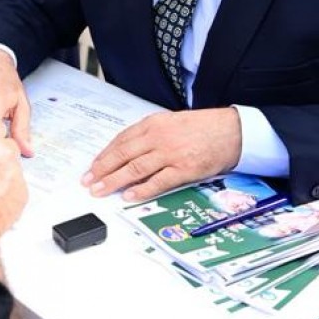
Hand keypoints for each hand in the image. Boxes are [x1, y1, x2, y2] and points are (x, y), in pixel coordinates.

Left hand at [82, 107, 241, 201]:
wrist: (230, 131)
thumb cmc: (201, 128)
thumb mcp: (170, 123)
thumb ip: (149, 135)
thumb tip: (126, 153)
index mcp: (153, 124)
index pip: (121, 141)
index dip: (104, 155)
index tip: (92, 167)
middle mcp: (158, 138)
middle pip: (123, 155)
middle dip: (102, 169)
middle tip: (88, 181)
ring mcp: (170, 154)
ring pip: (135, 168)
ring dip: (114, 181)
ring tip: (100, 190)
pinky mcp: (183, 169)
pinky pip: (157, 182)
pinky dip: (141, 189)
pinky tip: (129, 195)